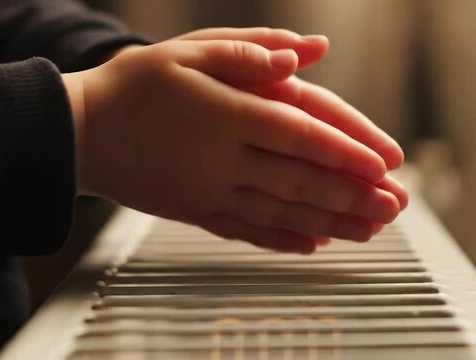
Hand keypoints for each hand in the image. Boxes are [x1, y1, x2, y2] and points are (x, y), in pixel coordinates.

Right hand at [62, 28, 404, 253]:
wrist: (80, 130)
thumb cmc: (134, 85)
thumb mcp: (188, 49)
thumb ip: (251, 50)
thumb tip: (310, 52)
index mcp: (226, 112)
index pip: (301, 133)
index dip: (347, 150)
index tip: (385, 165)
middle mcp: (223, 158)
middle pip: (301, 180)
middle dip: (354, 194)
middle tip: (395, 205)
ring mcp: (211, 191)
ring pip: (282, 212)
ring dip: (332, 222)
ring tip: (371, 230)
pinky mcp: (197, 211)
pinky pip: (247, 232)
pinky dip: (284, 240)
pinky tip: (314, 244)